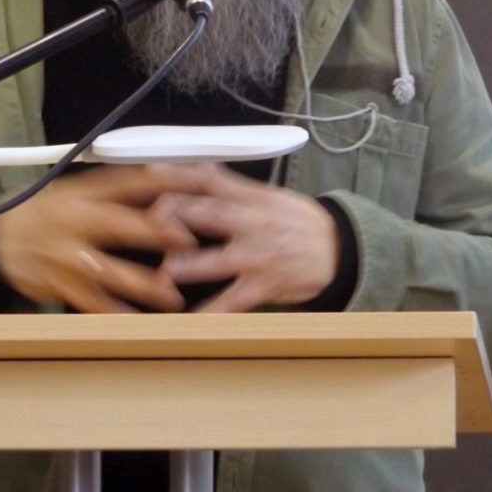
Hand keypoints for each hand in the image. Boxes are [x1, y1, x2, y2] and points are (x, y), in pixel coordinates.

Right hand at [0, 166, 195, 312]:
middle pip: (117, 224)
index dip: (159, 182)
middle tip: (186, 240)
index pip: (125, 182)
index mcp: (82, 193)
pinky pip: (88, 300)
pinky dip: (112, 312)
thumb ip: (117, 188)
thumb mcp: (76, 189)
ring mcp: (64, 254)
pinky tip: (137, 321)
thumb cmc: (47, 212)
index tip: (191, 185)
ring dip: (140, 284)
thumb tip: (166, 179)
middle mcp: (73, 221)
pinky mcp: (56, 283)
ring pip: (106, 271)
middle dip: (153, 232)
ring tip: (171, 295)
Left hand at [148, 162, 341, 312]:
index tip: (152, 170)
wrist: (340, 250)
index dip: (181, 173)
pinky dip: (215, 312)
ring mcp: (259, 256)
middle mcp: (253, 224)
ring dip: (192, 265)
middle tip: (151, 218)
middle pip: (212, 213)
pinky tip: (192, 321)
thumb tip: (198, 170)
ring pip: (220, 259)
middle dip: (180, 214)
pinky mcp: (266, 284)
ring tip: (166, 272)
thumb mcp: (270, 197)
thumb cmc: (298, 222)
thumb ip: (233, 188)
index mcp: (252, 199)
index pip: (212, 180)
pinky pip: (236, 300)